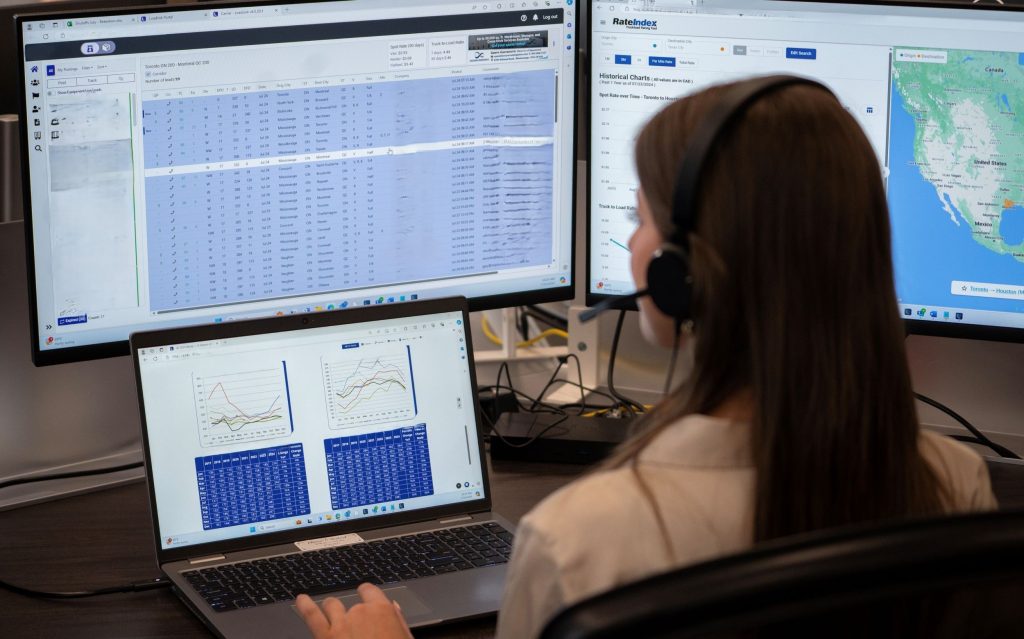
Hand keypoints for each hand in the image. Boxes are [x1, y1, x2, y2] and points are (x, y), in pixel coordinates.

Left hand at [296, 583, 412, 638]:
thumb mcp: (404, 638)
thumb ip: (397, 621)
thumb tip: (393, 607)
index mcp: (382, 611)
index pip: (370, 591)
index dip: (367, 595)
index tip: (365, 597)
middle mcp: (359, 613)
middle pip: (352, 603)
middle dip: (351, 610)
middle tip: (352, 622)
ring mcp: (340, 624)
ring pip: (331, 605)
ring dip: (331, 607)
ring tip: (329, 610)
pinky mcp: (325, 636)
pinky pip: (311, 615)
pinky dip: (305, 605)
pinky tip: (301, 600)